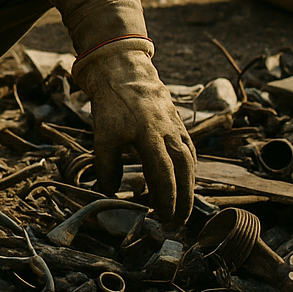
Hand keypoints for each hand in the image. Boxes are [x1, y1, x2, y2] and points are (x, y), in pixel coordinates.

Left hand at [72, 47, 195, 224]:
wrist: (122, 69)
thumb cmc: (112, 103)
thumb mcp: (103, 134)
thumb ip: (106, 165)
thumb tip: (109, 192)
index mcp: (150, 135)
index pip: (164, 174)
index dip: (166, 198)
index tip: (164, 217)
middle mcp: (169, 132)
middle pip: (184, 172)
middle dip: (183, 199)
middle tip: (178, 223)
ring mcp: (176, 127)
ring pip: (189, 162)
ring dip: (188, 186)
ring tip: (181, 208)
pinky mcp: (177, 122)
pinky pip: (189, 149)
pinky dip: (188, 168)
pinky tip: (184, 179)